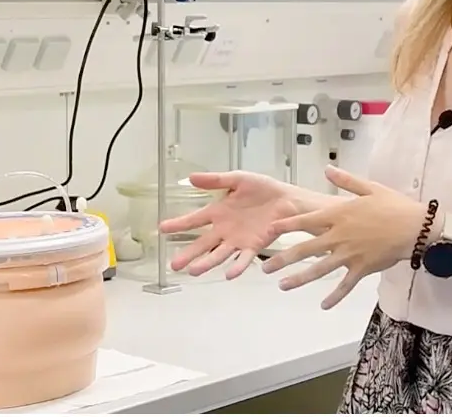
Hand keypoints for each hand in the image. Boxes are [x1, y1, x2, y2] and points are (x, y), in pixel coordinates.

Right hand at [158, 170, 298, 279]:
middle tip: (174, 265)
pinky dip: (237, 266)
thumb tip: (191, 177)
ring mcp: (238, 240)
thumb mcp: (238, 179)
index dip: (179, 224)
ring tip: (194, 271)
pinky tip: (229, 274)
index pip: (194, 220)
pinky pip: (244, 258)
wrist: (288, 199)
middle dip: (188, 254)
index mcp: (219, 212)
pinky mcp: (254, 246)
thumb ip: (216, 180)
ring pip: (219, 254)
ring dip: (206, 263)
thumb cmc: (264, 189)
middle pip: (202, 244)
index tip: (162, 229)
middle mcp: (225, 229)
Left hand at [261, 166, 424, 309]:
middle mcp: (339, 236)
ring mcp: (349, 254)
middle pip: (305, 249)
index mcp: (338, 215)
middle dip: (282, 259)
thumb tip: (327, 168)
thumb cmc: (394, 205)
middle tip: (264, 268)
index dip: (286, 226)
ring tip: (282, 286)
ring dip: (299, 279)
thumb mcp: (369, 187)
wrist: (416, 227)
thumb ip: (345, 180)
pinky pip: (345, 285)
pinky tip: (323, 305)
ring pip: (319, 269)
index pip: (305, 221)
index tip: (270, 231)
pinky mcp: (362, 268)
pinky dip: (334, 296)